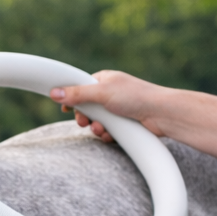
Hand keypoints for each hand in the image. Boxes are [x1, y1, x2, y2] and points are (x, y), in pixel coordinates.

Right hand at [49, 70, 166, 141]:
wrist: (162, 114)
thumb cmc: (136, 97)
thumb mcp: (101, 93)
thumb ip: (77, 94)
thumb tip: (53, 93)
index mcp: (104, 80)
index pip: (80, 87)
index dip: (71, 98)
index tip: (65, 109)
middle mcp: (110, 93)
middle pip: (86, 107)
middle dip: (85, 117)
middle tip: (84, 122)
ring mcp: (117, 110)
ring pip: (96, 122)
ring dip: (96, 128)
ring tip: (101, 130)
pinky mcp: (123, 124)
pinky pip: (107, 131)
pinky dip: (107, 135)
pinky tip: (111, 135)